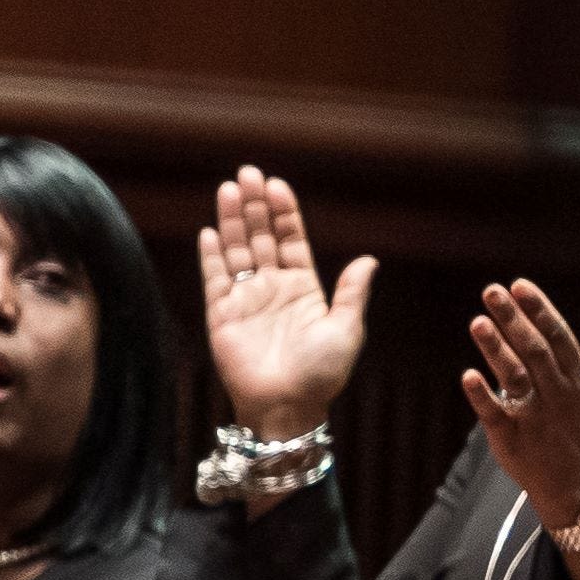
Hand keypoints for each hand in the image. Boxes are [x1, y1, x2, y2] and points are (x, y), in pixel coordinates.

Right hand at [199, 164, 380, 442]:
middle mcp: (273, 289)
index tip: (277, 185)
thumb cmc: (322, 374)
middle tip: (248, 172)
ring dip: (232, 220)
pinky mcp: (222, 315)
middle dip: (255, 205)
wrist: (287, 407)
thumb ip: (351, 293)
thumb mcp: (346, 330)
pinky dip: (212, 255)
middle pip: (261, 237)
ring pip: (237, 250)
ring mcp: (246, 300)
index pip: (291, 240)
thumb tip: (369, 260)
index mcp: (304, 289)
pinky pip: (215, 279)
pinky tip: (210, 229)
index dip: (284, 213)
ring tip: (228, 188)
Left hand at [463, 277, 579, 537]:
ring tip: (478, 322)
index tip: (520, 285)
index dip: (540, 310)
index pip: (560, 337)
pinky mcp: (510, 439)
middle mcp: (557, 395)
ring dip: (496, 351)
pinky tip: (468, 376)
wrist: (575, 481)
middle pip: (535, 352)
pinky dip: (482, 396)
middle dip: (514, 321)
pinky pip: (495, 415)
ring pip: (515, 379)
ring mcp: (534, 418)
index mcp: (578, 377)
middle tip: (492, 291)